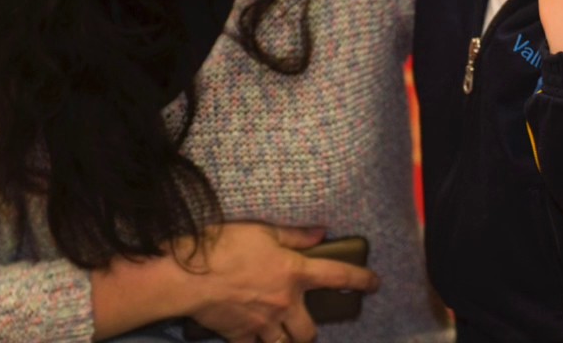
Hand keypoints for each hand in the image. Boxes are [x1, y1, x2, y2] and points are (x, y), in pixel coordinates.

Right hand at [183, 223, 378, 342]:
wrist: (187, 275)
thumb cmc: (224, 246)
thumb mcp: (263, 230)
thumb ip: (295, 235)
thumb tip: (321, 232)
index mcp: (295, 272)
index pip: (339, 277)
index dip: (362, 281)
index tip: (375, 284)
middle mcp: (285, 302)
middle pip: (310, 331)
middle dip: (311, 332)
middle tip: (306, 323)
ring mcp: (263, 322)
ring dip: (287, 341)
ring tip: (283, 335)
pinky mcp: (240, 334)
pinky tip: (255, 338)